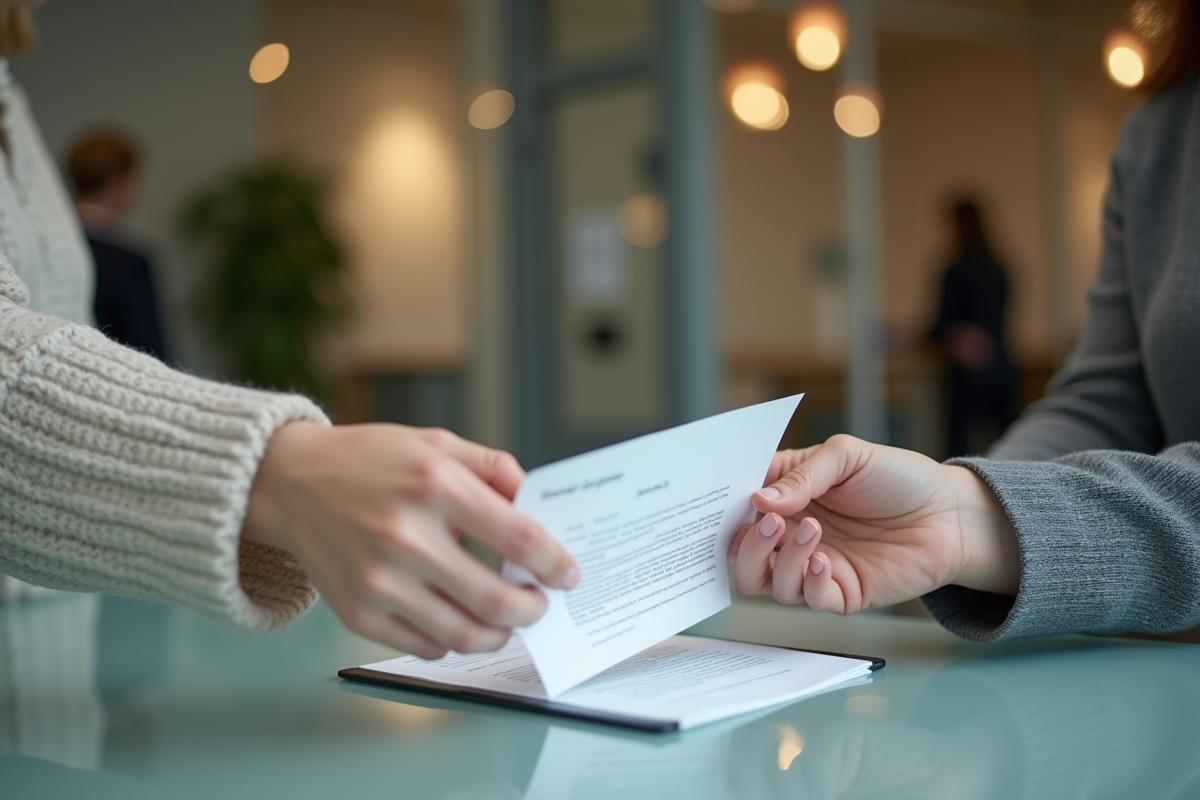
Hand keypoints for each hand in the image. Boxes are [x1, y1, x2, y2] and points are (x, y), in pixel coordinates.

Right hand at [242, 422, 578, 658]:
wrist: (290, 484)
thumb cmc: (369, 461)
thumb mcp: (436, 443)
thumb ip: (492, 468)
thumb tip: (536, 504)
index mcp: (435, 485)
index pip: (518, 538)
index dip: (554, 563)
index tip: (568, 575)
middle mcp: (406, 536)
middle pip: (496, 600)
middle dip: (533, 610)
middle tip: (540, 605)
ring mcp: (379, 581)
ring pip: (463, 635)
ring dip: (499, 634)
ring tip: (506, 620)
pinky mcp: (358, 613)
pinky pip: (424, 646)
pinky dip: (452, 640)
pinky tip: (459, 620)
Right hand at [727, 434, 1017, 613]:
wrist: (951, 514)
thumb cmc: (899, 478)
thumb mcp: (847, 456)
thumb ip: (802, 476)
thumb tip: (760, 500)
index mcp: (785, 495)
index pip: (737, 505)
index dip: (724, 507)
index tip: (725, 503)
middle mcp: (790, 533)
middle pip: (739, 554)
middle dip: (745, 543)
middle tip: (771, 523)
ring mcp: (811, 566)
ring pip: (763, 582)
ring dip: (780, 559)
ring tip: (813, 531)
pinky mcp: (838, 594)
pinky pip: (806, 600)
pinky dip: (808, 581)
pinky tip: (825, 561)